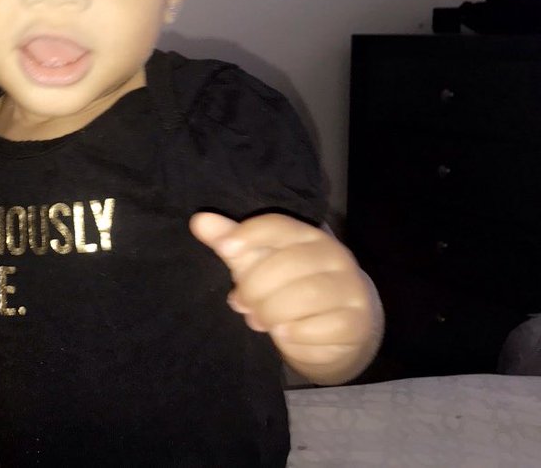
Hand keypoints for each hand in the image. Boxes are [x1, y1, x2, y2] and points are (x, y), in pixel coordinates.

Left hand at [191, 212, 381, 382]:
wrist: (334, 328)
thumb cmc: (288, 288)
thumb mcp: (256, 264)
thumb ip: (230, 242)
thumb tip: (199, 219)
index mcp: (307, 236)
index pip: (277, 225)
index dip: (249, 235)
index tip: (226, 249)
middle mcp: (334, 256)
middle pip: (286, 264)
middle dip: (254, 288)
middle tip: (241, 305)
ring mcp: (349, 288)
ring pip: (304, 296)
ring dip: (272, 313)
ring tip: (259, 320)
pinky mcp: (356, 321)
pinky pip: (322, 327)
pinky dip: (295, 334)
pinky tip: (285, 334)